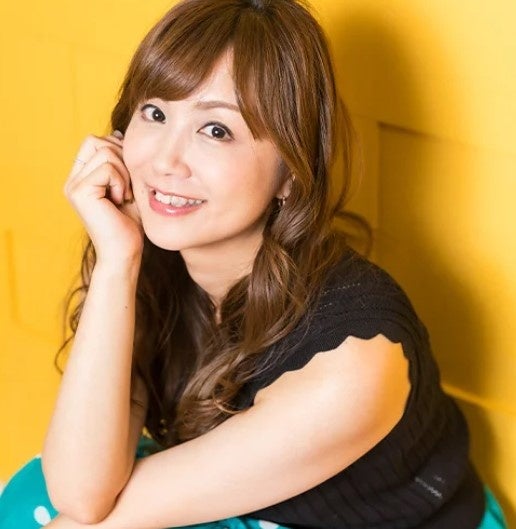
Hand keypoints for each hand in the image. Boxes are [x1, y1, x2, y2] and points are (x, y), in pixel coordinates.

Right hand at [64, 131, 143, 266]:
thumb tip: (117, 134)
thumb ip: (121, 163)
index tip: (129, 175)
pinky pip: (107, 168)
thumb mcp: (128, 186)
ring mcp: (74, 185)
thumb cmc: (130, 224)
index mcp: (82, 177)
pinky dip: (121, 182)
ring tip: (124, 196)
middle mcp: (73, 180)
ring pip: (105, 152)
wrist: (125, 252)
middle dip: (121, 158)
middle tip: (127, 187)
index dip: (117, 150)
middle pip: (96, 140)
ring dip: (124, 173)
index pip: (95, 141)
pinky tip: (121, 201)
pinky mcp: (80, 192)